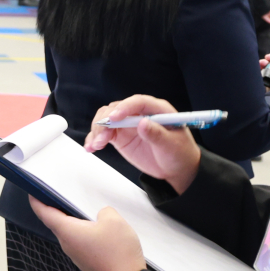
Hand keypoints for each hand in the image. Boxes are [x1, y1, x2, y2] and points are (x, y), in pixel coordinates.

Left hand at [29, 200, 145, 270]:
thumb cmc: (118, 252)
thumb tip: (101, 215)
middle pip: (56, 223)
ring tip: (80, 209)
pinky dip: (82, 232)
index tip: (33, 193)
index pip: (45, 214)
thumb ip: (104, 211)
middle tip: (58, 195)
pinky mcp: (86, 261)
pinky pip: (79, 242)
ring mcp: (76, 255)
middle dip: (55, 209)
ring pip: (69, 233)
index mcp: (67, 232)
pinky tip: (95, 228)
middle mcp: (67, 245)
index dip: (37, 201)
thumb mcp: (114, 220)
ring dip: (72, 221)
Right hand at [82, 94, 201, 193]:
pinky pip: (103, 133)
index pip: (137, 102)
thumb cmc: (179, 153)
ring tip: (96, 145)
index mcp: (156, 110)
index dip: (124, 108)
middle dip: (105, 121)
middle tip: (102, 138)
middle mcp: (139, 113)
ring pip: (105, 119)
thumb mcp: (171, 145)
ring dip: (97, 130)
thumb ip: (157, 134)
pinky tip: (91, 147)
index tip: (114, 118)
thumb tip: (142, 123)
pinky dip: (94, 139)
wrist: (176, 168)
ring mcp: (127, 124)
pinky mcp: (120, 136)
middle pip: (116, 109)